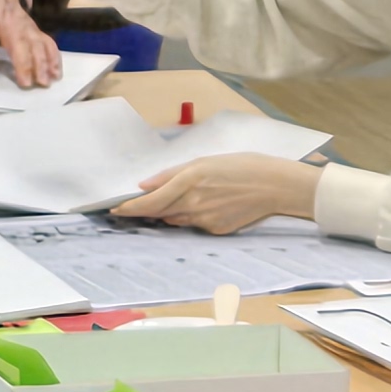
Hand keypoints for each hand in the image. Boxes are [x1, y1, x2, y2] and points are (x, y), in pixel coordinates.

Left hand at [0, 0, 60, 88]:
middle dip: (23, 61)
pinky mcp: (31, 26)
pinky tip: (56, 72)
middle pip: (16, 40)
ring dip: (42, 61)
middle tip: (26, 83)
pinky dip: (52, 55)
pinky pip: (45, 40)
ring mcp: (22, 21)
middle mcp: (6, 17)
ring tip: (44, 81)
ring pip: (35, 41)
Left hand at [114, 153, 321, 232]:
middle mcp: (193, 204)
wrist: (274, 185)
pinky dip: (192, 216)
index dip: (130, 208)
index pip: (150, 202)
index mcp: (189, 181)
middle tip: (132, 208)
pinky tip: (208, 204)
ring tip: (182, 199)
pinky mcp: (215, 230)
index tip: (115, 210)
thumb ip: (171, 174)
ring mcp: (204, 220)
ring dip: (170, 212)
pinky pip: (194, 224)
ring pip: (176, 219)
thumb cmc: (242, 166)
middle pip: (158, 213)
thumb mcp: (204, 161)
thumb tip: (145, 185)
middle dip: (144, 211)